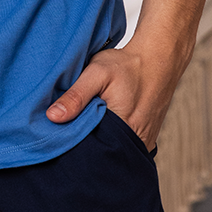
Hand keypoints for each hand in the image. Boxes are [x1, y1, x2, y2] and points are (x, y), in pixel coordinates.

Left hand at [45, 39, 185, 150]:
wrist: (158, 59)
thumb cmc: (128, 65)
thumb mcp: (97, 73)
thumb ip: (76, 96)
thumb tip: (52, 117)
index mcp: (121, 130)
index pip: (90, 151)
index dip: (72, 143)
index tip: (58, 134)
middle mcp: (135, 142)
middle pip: (101, 152)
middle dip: (85, 143)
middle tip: (71, 127)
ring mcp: (142, 143)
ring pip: (113, 149)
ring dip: (99, 140)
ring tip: (89, 123)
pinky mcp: (145, 139)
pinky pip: (124, 146)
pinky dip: (112, 137)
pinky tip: (104, 122)